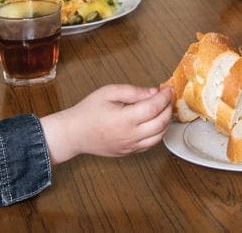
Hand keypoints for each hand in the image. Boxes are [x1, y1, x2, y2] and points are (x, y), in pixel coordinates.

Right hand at [40, 84, 172, 164]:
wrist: (73, 134)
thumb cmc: (88, 112)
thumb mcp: (109, 92)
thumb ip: (133, 91)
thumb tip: (153, 92)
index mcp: (125, 119)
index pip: (154, 107)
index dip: (165, 96)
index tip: (167, 89)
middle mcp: (130, 136)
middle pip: (161, 123)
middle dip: (168, 108)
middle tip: (167, 98)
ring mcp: (129, 147)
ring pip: (159, 137)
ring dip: (165, 122)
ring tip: (163, 109)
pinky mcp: (128, 153)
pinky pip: (149, 145)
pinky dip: (157, 133)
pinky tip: (154, 122)